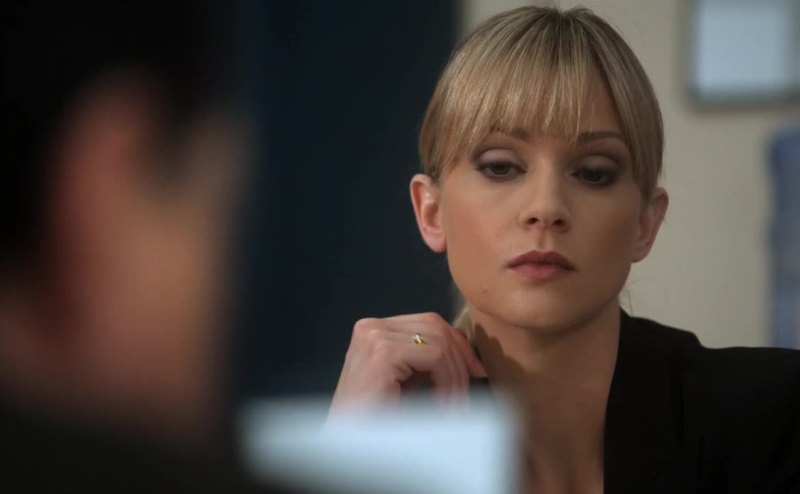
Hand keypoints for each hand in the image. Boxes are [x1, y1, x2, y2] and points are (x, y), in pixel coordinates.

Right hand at [329, 312, 487, 415]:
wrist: (349, 446)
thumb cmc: (375, 419)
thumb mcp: (406, 381)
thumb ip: (426, 361)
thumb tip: (467, 354)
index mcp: (374, 330)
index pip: (429, 323)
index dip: (458, 346)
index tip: (476, 373)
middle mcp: (371, 327)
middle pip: (436, 326)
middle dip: (462, 358)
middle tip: (473, 389)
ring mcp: (374, 337)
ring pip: (440, 343)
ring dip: (456, 377)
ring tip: (455, 407)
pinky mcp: (382, 352)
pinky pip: (436, 357)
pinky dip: (448, 383)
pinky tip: (444, 406)